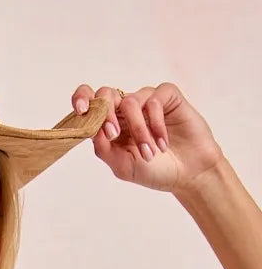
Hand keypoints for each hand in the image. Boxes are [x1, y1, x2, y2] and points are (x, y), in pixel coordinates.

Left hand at [72, 83, 224, 194]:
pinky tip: (163, 143)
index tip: (81, 109)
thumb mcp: (123, 166)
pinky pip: (154, 100)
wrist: (187, 174)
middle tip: (114, 135)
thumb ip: (104, 149)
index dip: (81, 99)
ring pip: (130, 102)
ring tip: (149, 154)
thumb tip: (91, 130)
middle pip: (106, 94)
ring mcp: (146, 101)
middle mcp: (126, 110)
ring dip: (138, 131)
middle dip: (106, 114)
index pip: (91, 103)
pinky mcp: (167, 97)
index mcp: (111, 125)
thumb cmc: (154, 171)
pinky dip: (156, 124)